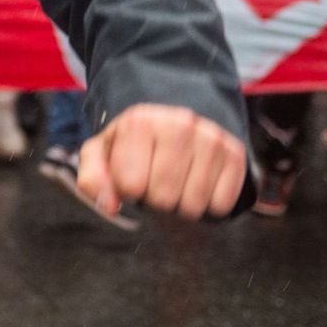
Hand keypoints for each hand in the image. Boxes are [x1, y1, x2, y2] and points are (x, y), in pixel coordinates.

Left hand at [76, 104, 247, 220]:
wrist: (174, 121)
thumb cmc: (133, 144)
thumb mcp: (102, 153)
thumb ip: (92, 179)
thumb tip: (109, 206)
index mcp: (140, 122)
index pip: (130, 186)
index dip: (128, 191)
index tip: (131, 178)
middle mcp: (179, 124)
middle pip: (163, 198)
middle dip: (155, 200)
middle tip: (156, 182)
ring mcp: (210, 138)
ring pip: (193, 205)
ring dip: (181, 205)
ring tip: (176, 184)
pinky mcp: (234, 153)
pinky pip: (221, 204)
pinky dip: (208, 205)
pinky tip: (198, 185)